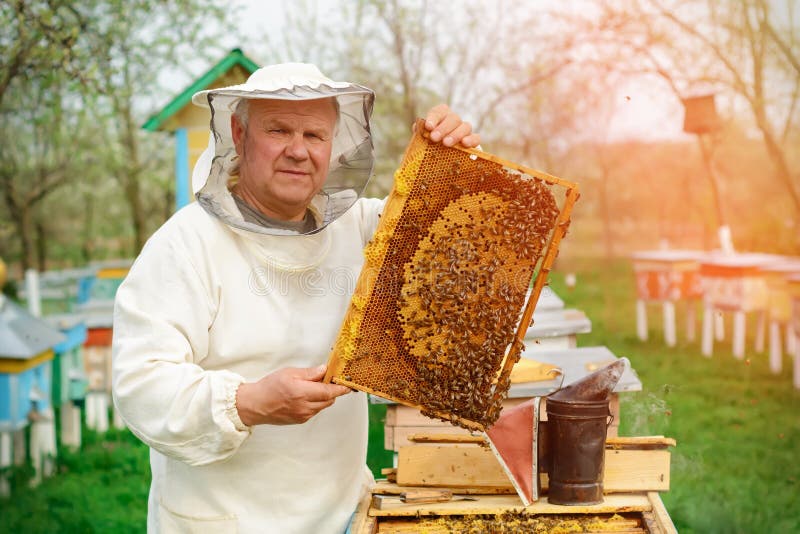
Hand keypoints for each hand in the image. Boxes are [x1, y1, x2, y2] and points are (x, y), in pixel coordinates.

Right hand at [235, 365, 350, 425]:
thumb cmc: (270, 387)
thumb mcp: (289, 373)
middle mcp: (305, 407)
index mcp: (302, 393)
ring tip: (312, 388)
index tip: (348, 385)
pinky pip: (315, 411)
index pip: (329, 391)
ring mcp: (303, 416)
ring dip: (323, 397)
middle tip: (327, 380)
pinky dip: (315, 403)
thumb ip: (309, 373)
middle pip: (329, 400)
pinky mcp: (300, 420)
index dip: (341, 388)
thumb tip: (324, 370)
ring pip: (322, 406)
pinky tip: (305, 396)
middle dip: (331, 390)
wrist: (255, 405)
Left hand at [419, 104, 480, 147]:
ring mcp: (465, 130)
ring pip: (465, 126)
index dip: (434, 117)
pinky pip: (476, 137)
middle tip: (434, 138)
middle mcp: (454, 121)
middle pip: (453, 118)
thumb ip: (420, 132)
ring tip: (446, 143)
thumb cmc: (431, 145)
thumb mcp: (423, 138)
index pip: (439, 111)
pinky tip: (464, 144)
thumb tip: (417, 127)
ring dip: (455, 134)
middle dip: (443, 128)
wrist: (443, 158)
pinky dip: (471, 140)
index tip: (428, 127)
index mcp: (441, 116)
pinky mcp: (473, 141)